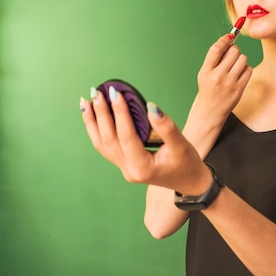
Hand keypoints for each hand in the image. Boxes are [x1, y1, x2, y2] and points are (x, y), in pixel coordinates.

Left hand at [80, 87, 212, 195]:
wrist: (190, 182)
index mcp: (142, 167)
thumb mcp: (181, 144)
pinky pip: (105, 146)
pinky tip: (94, 116)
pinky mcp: (124, 164)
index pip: (126, 136)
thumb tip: (151, 106)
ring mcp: (124, 168)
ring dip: (92, 122)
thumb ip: (166, 127)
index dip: (120, 113)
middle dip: (101, 114)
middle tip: (97, 92)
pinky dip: (97, 130)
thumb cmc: (188, 164)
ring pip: (101, 144)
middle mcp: (128, 170)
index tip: (116, 93)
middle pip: (108, 139)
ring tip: (86, 102)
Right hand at [194, 35, 251, 121]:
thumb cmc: (208, 89)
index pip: (216, 49)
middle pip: (234, 51)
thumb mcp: (204, 73)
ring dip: (241, 60)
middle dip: (234, 50)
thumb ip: (214, 59)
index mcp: (206, 71)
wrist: (210, 111)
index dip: (224, 39)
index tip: (230, 36)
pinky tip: (239, 75)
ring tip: (234, 68)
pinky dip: (246, 70)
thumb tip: (229, 40)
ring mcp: (229, 83)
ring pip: (243, 59)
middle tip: (231, 56)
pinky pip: (249, 70)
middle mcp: (217, 76)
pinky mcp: (239, 89)